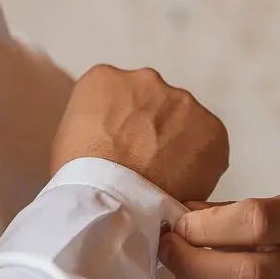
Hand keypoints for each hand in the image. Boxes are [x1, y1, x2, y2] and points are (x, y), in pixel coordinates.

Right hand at [50, 65, 228, 204]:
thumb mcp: (68, 137)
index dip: (121, 124)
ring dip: (177, 141)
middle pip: (153, 102)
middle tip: (145, 162)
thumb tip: (109, 134)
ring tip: (165, 178)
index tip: (122, 146)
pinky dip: (201, 162)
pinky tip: (184, 184)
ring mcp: (181, 100)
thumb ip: (94, 121)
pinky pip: (208, 143)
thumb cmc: (80, 176)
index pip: (117, 95)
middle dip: (152, 127)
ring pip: (183, 120)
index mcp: (104, 78)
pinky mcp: (211, 126)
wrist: (112, 199)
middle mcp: (145, 79)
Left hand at [157, 196, 279, 278]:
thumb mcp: (251, 213)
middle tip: (168, 253)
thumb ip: (214, 213)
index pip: (258, 221)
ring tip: (180, 278)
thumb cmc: (266, 242)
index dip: (208, 225)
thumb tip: (171, 223)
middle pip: (250, 276)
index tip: (179, 227)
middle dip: (194, 264)